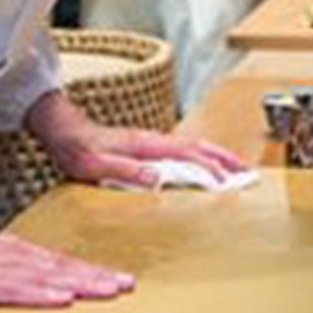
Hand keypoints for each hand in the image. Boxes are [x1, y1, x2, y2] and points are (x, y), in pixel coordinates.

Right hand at [0, 202, 133, 310]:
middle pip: (61, 267)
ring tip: (106, 290)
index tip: (119, 281)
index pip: (60, 263)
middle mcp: (9, 255)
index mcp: (13, 252)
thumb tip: (44, 292)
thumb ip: (11, 280)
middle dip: (95, 276)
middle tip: (126, 285)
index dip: (90, 272)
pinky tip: (60, 297)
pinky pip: (13, 289)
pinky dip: (40, 292)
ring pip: (45, 275)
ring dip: (78, 282)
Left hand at [26, 91, 247, 189]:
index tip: (226, 182)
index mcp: (146, 145)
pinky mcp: (150, 146)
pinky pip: (184, 149)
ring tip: (237, 170)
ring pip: (195, 146)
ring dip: (218, 156)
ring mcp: (153, 141)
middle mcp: (154, 140)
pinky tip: (206, 165)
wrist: (64, 130)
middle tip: (248, 173)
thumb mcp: (95, 165)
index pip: (187, 155)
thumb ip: (125, 171)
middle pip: (200, 146)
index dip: (209, 168)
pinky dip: (203, 156)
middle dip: (226, 158)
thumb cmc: (77, 149)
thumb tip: (158, 178)